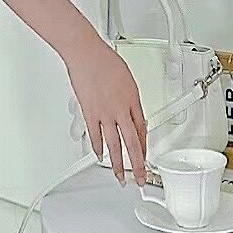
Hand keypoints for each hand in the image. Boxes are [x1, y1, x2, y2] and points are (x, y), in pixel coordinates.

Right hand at [65, 34, 147, 185]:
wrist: (87, 54)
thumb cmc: (106, 61)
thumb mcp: (128, 79)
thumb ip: (130, 99)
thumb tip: (130, 111)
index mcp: (133, 100)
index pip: (143, 130)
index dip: (145, 146)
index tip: (146, 157)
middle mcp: (121, 110)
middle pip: (133, 143)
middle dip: (138, 164)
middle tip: (142, 177)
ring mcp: (105, 113)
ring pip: (115, 145)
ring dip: (118, 164)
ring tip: (121, 176)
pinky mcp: (89, 113)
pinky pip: (96, 135)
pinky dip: (98, 148)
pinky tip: (100, 156)